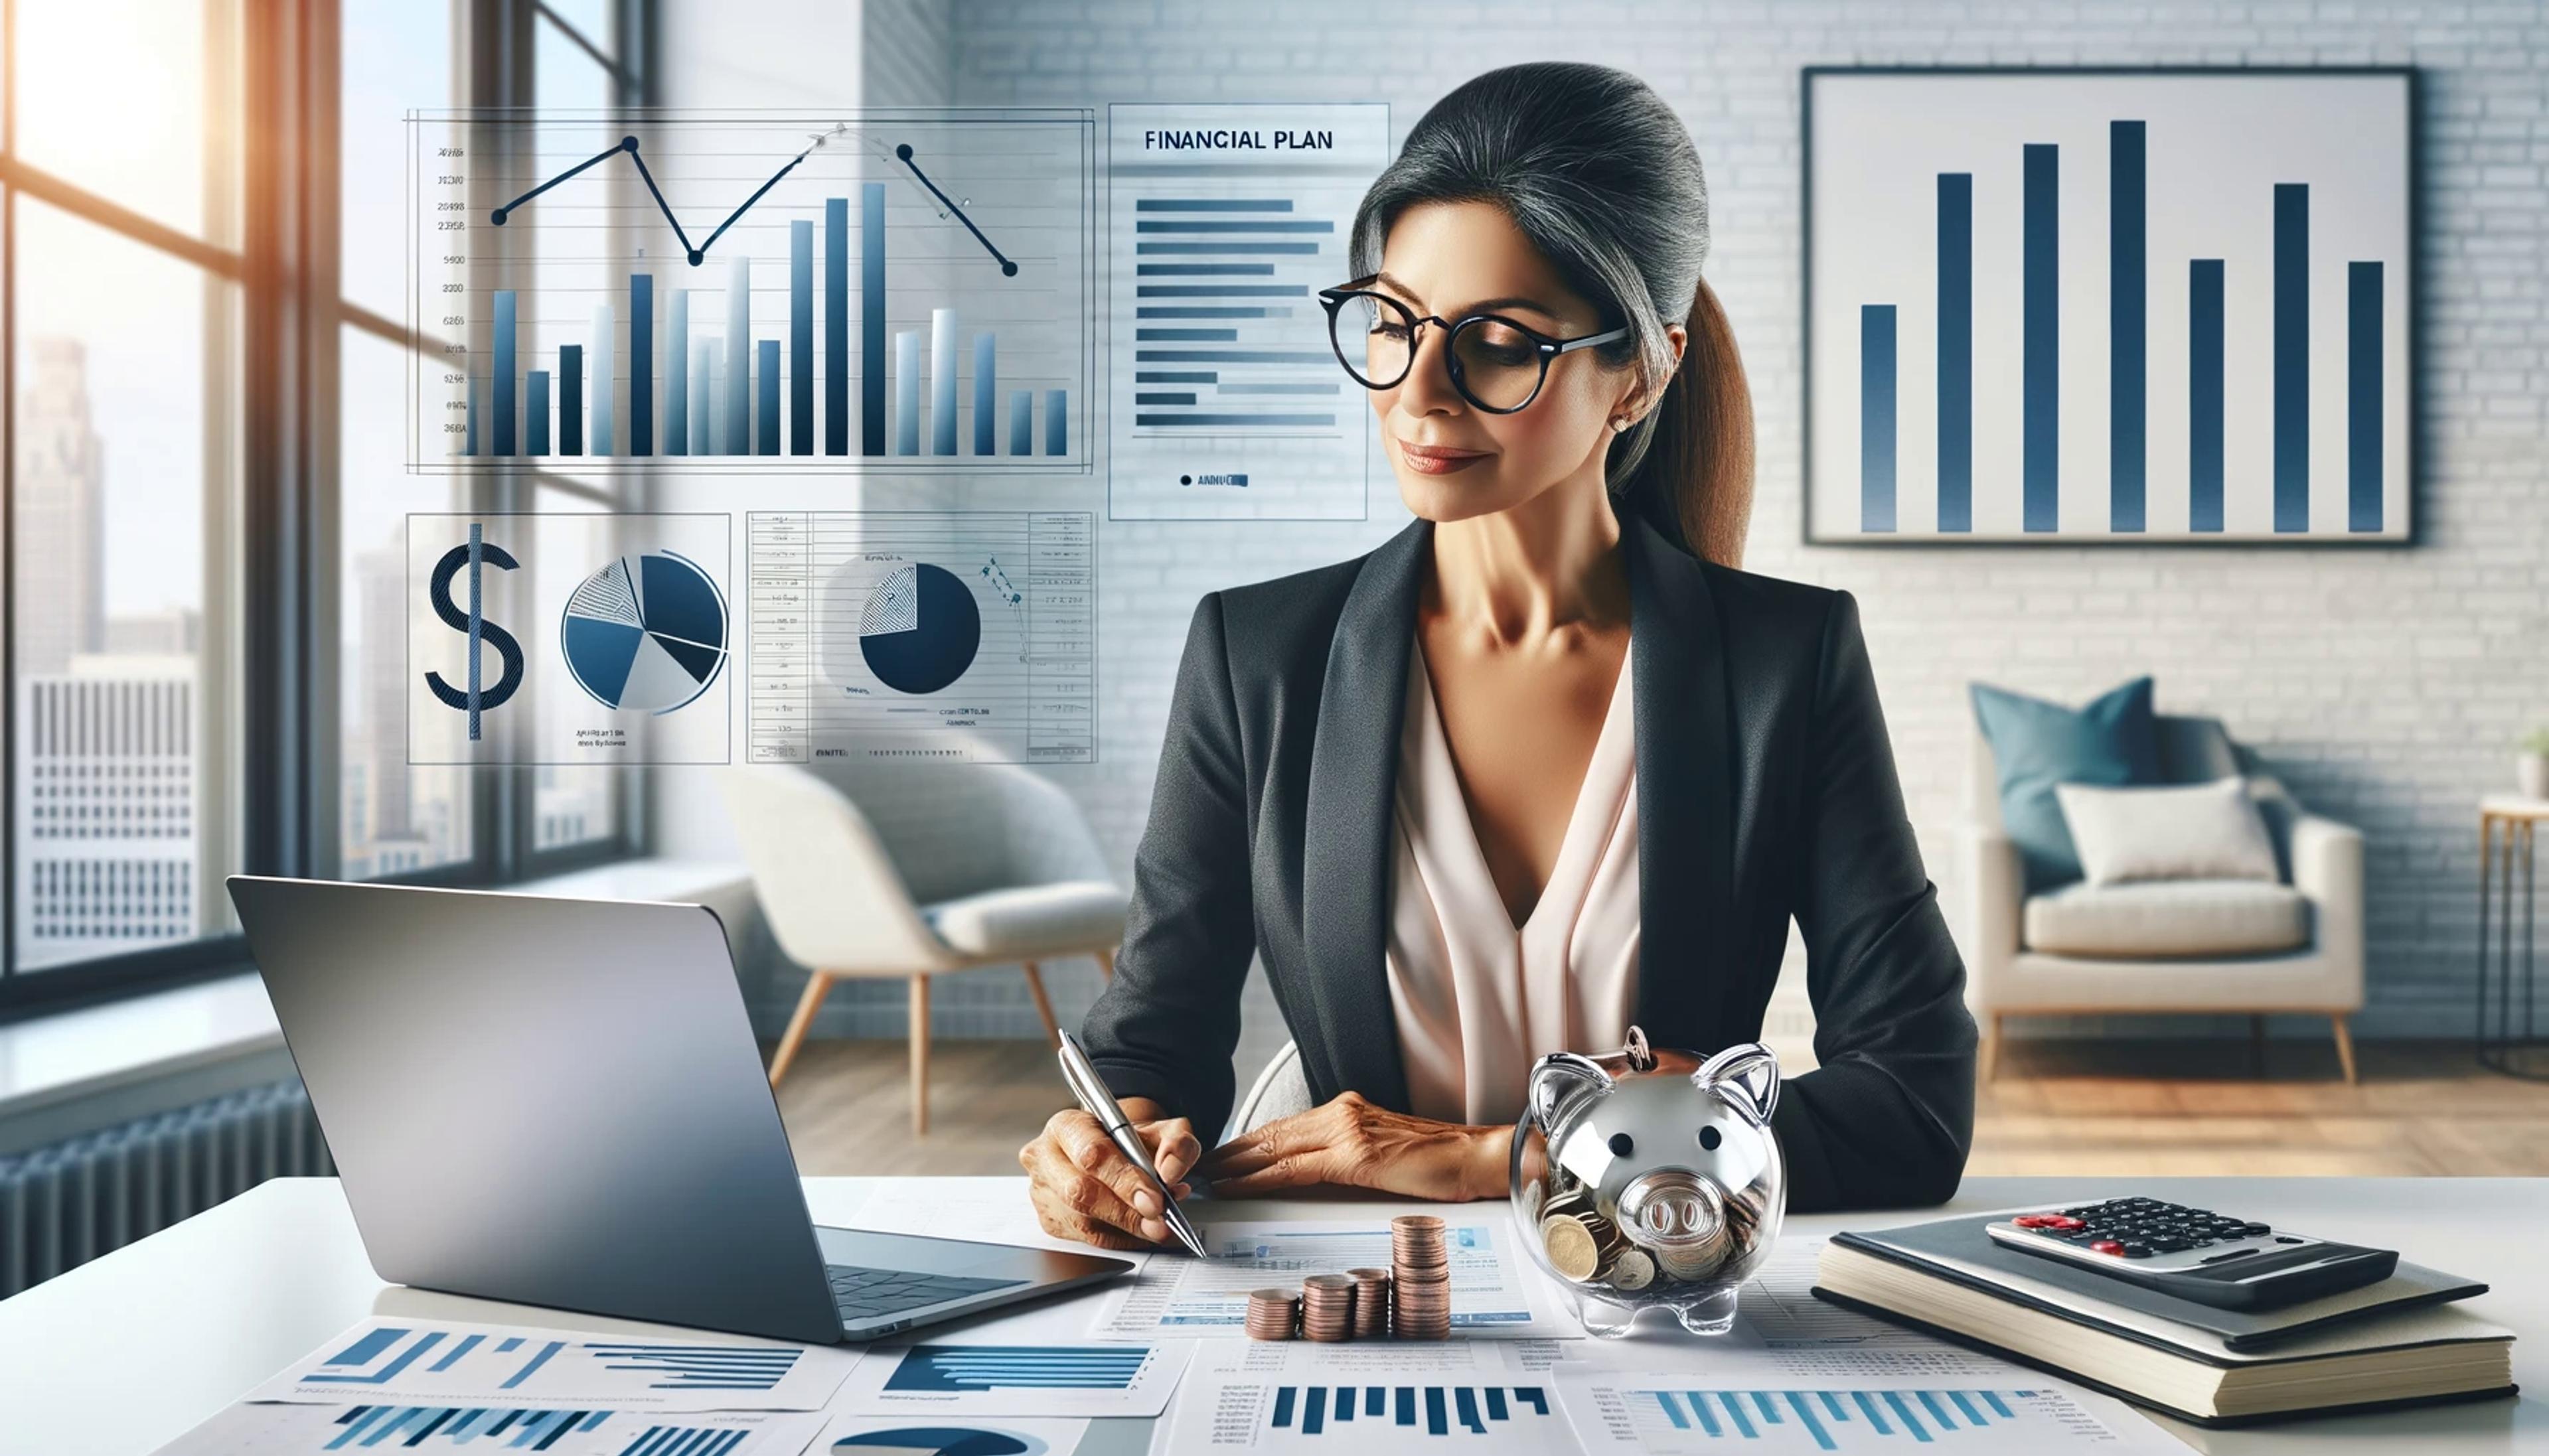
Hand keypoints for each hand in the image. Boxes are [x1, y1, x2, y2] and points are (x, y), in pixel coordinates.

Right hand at [1018, 1098, 1199, 1250]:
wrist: (1113, 1151)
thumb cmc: (1130, 1140)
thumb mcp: (1161, 1130)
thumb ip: (1176, 1143)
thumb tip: (1172, 1170)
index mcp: (1067, 1126)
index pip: (1091, 1154)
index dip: (1124, 1179)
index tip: (1154, 1198)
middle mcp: (1046, 1157)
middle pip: (1080, 1191)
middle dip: (1125, 1211)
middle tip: (1158, 1220)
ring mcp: (1043, 1192)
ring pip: (1081, 1221)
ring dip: (1125, 1229)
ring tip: (1157, 1226)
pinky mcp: (1050, 1221)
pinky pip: (1084, 1239)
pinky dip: (1119, 1239)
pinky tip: (1139, 1231)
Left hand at [1197, 1091, 1511, 1201]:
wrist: (1479, 1158)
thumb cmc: (1441, 1162)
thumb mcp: (1385, 1156)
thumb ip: (1351, 1158)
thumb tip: (1320, 1178)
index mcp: (1351, 1111)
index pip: (1288, 1127)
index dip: (1251, 1142)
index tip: (1224, 1156)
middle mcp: (1345, 1112)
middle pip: (1274, 1132)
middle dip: (1233, 1151)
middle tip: (1200, 1166)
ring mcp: (1349, 1130)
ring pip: (1277, 1146)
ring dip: (1237, 1163)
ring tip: (1208, 1176)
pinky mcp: (1357, 1155)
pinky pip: (1296, 1168)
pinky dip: (1261, 1176)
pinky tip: (1240, 1184)